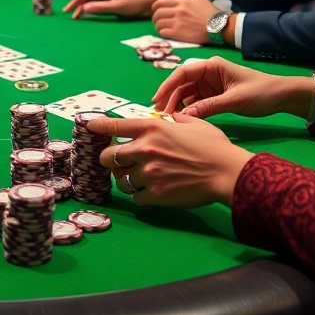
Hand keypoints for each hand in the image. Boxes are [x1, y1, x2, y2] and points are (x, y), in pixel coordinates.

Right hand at [62, 0, 161, 18]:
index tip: (68, 9)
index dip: (75, 0)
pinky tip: (85, 14)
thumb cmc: (134, 4)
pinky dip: (90, 8)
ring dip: (82, 7)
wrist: (148, 4)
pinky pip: (96, 2)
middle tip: (68, 14)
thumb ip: (100, 7)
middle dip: (77, 4)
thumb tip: (84, 8)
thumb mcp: (117, 7)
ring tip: (75, 17)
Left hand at [87, 113, 251, 207]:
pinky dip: (140, 196)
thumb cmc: (214, 146)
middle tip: (119, 163)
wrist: (227, 173)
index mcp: (153, 129)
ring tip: (140, 179)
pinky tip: (151, 193)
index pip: (116, 126)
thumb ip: (176, 120)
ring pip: (120, 180)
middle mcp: (145, 149)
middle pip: (108, 157)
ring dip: (127, 180)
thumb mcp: (194, 124)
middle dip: (110, 160)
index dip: (99, 126)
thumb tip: (171, 117)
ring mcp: (148, 173)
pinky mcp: (154, 195)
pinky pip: (134, 197)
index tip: (88, 126)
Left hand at [151, 0, 224, 44]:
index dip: (155, 6)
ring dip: (157, 26)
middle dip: (155, 17)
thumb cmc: (211, 13)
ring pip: (158, 23)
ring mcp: (177, 22)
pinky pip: (163, 32)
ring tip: (160, 27)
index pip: (161, 1)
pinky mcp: (178, 34)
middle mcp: (178, 11)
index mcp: (182, 1)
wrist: (218, 27)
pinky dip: (162, 33)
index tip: (154, 9)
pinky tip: (165, 33)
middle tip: (157, 20)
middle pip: (158, 13)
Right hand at [152, 56, 314, 118]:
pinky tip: (183, 121)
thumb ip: (209, 107)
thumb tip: (184, 117)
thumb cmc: (260, 92)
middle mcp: (208, 73)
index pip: (183, 73)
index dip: (167, 86)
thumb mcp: (234, 100)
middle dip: (170, 98)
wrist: (281, 96)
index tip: (157, 100)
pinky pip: (196, 102)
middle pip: (181, 84)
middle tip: (160, 116)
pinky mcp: (214, 96)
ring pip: (186, 94)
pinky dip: (189, 111)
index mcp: (212, 66)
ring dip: (177, 106)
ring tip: (169, 121)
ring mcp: (210, 85)